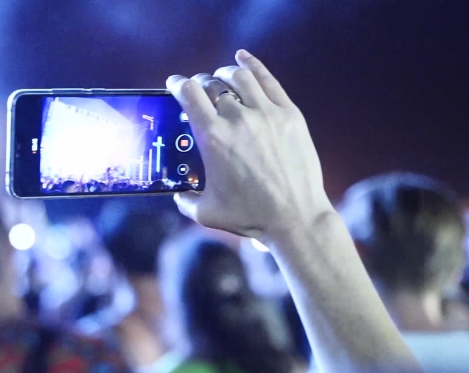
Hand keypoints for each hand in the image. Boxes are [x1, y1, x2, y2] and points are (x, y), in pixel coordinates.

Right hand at [167, 50, 333, 242]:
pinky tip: (243, 58)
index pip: (189, 94)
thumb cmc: (249, 216)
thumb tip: (178, 195)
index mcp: (212, 138)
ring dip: (225, 74)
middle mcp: (237, 119)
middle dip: (201, 84)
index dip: (178, 84)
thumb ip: (186, 201)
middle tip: (200, 90)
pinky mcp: (289, 114)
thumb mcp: (207, 212)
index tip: (175, 84)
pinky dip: (252, 64)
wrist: (294, 217)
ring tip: (222, 77)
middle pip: (213, 85)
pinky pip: (268, 80)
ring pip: (239, 77)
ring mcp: (266, 114)